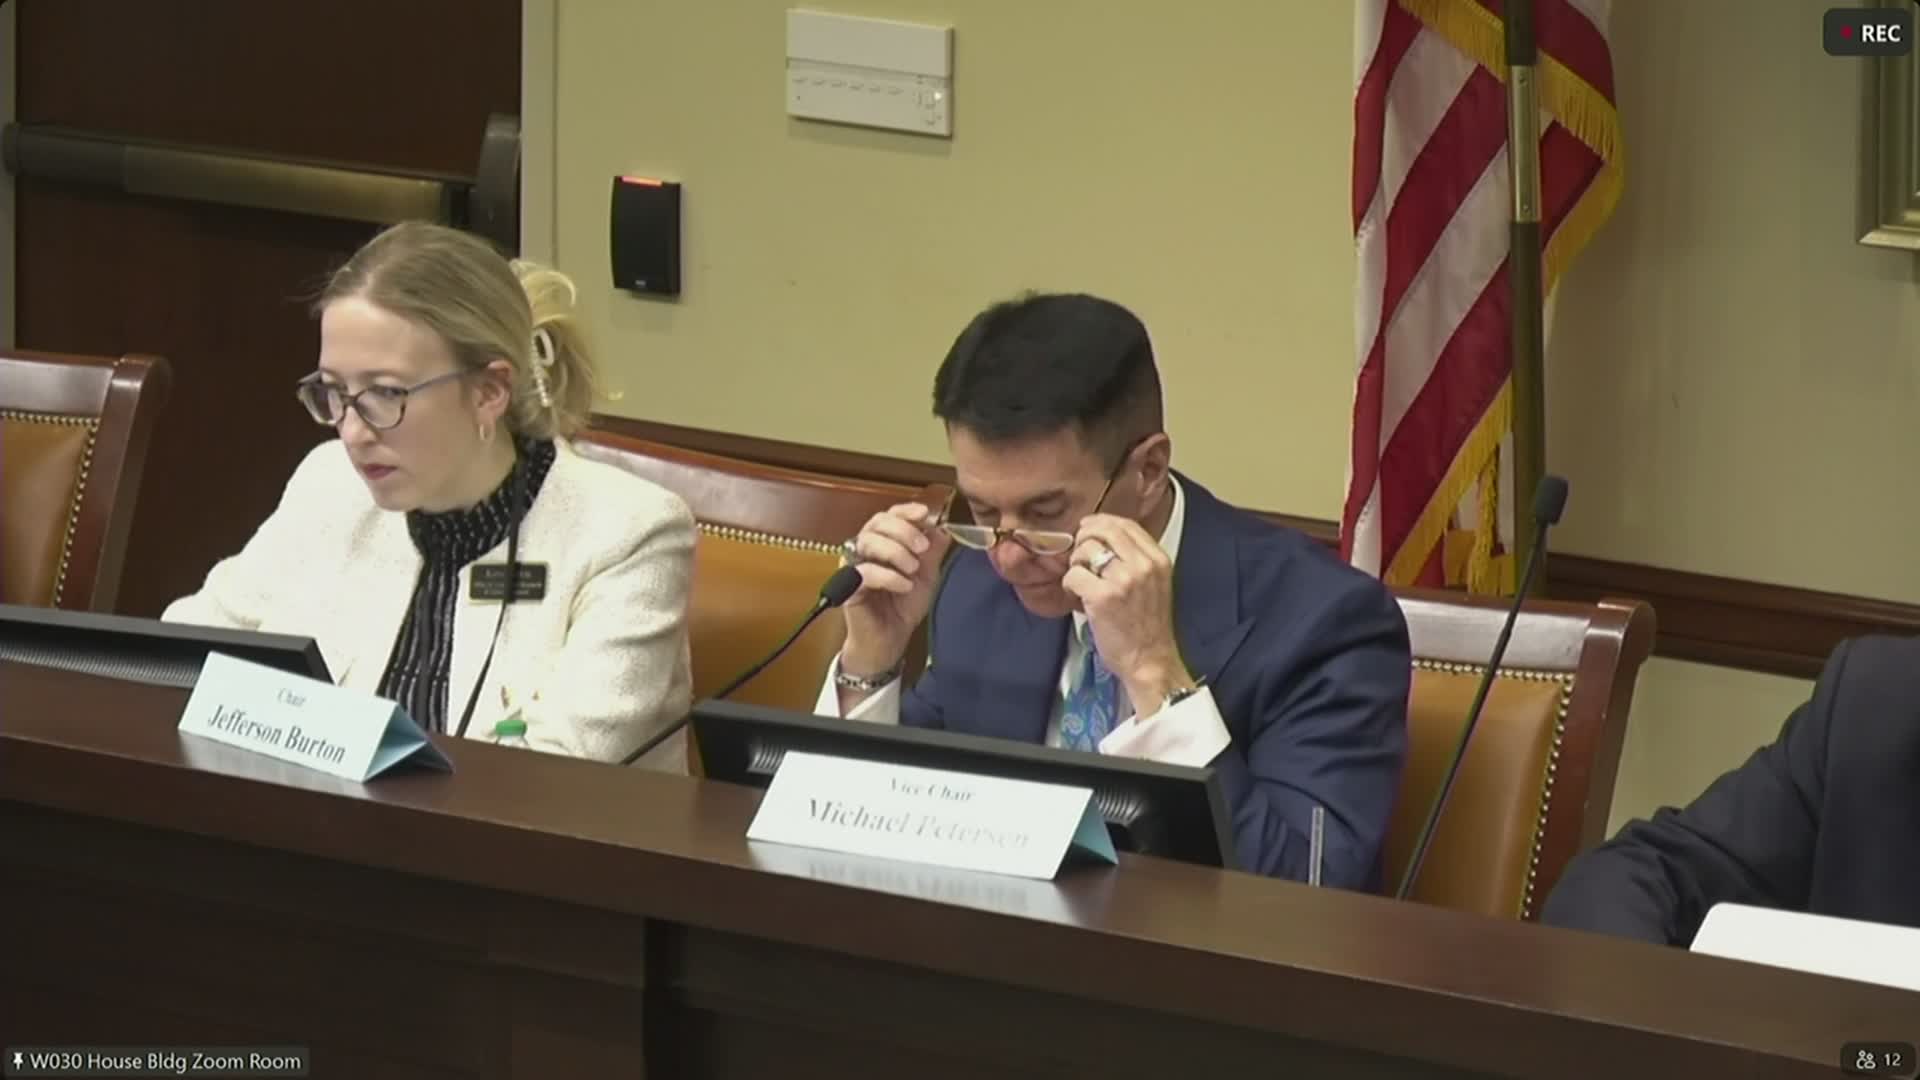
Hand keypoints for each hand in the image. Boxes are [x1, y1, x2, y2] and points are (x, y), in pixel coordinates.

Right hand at [840, 501, 950, 676]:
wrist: (891, 640)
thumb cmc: (903, 606)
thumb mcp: (927, 576)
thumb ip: (932, 552)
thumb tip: (942, 528)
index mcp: (883, 542)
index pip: (889, 515)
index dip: (905, 510)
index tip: (924, 513)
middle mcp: (865, 550)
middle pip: (877, 522)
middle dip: (903, 530)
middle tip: (922, 547)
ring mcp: (853, 566)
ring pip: (867, 541)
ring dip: (895, 551)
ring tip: (913, 569)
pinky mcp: (847, 587)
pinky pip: (864, 571)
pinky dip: (888, 576)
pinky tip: (904, 586)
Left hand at [1061, 514, 1191, 715]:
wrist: (1150, 661)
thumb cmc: (1148, 627)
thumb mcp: (1155, 584)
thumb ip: (1136, 560)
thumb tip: (1103, 537)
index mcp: (1158, 559)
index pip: (1126, 524)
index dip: (1101, 523)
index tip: (1088, 530)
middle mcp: (1144, 565)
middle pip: (1104, 529)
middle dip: (1084, 538)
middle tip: (1078, 555)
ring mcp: (1124, 580)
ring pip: (1086, 549)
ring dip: (1076, 563)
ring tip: (1081, 581)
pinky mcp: (1103, 597)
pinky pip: (1074, 574)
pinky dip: (1069, 584)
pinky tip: (1077, 597)